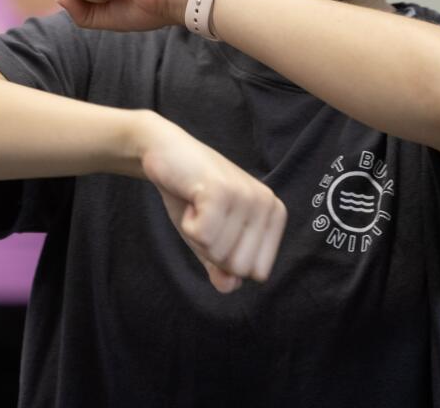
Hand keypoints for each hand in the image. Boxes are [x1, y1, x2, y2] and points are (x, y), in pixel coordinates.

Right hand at [134, 111, 286, 292]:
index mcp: (274, 216)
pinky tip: (191, 198)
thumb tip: (229, 287)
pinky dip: (187, 222)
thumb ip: (222, 267)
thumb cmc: (192, 196)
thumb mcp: (210, 238)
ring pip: (218, 252)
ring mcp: (246, 195)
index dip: (226, 257)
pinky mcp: (222, 190)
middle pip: (238, 267)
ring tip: (198, 204)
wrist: (166, 152)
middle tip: (204, 214)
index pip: (255, 272)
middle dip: (211, 247)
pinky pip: (202, 236)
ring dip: (196, 232)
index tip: (216, 226)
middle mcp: (267, 204)